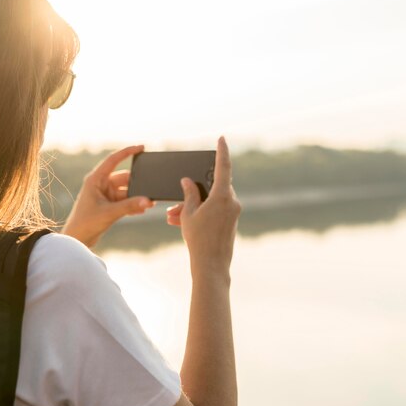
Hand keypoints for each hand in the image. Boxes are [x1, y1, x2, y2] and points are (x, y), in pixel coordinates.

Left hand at [61, 145, 154, 246]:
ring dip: (136, 196)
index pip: (113, 160)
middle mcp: (100, 184)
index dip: (127, 152)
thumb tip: (148, 201)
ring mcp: (105, 195)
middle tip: (150, 188)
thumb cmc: (86, 223)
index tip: (141, 147)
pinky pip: (125, 201)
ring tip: (149, 203)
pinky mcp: (109, 205)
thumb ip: (130, 206)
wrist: (77, 239)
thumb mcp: (110, 213)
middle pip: (124, 178)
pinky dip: (133, 204)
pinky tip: (143, 210)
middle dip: (137, 183)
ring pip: (126, 191)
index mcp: (95, 179)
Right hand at [167, 136, 241, 274]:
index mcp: (223, 195)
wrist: (211, 266)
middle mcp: (232, 202)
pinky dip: (199, 213)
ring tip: (172, 216)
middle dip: (192, 192)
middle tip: (176, 201)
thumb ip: (188, 194)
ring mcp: (232, 212)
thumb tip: (188, 181)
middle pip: (211, 187)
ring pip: (210, 200)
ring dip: (192, 205)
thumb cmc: (199, 239)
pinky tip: (180, 221)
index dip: (222, 151)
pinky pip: (213, 211)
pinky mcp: (230, 222)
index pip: (223, 166)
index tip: (222, 139)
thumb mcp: (188, 213)